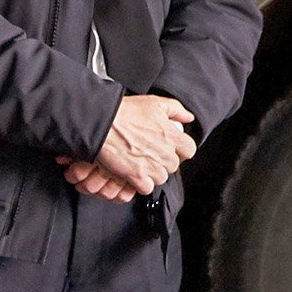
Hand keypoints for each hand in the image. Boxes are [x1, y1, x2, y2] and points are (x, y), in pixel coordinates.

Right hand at [65, 93, 196, 198]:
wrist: (101, 123)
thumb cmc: (124, 112)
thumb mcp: (154, 103)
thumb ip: (176, 110)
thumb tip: (188, 117)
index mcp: (171, 135)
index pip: (189, 150)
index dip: (180, 150)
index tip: (170, 149)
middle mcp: (164, 152)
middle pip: (173, 166)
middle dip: (162, 162)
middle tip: (148, 154)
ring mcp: (151, 166)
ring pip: (160, 178)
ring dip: (151, 173)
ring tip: (138, 163)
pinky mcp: (136, 176)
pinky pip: (146, 188)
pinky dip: (139, 184)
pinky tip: (131, 173)